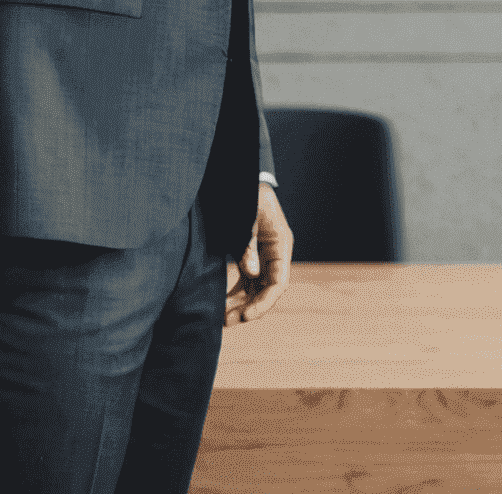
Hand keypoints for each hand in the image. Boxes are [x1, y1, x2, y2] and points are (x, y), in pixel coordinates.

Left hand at [225, 180, 292, 326]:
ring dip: (241, 306)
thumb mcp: (248, 217)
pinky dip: (235, 295)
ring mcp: (263, 258)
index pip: (278, 282)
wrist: (240, 180)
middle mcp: (275, 255)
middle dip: (249, 309)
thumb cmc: (247, 195)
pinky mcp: (251, 258)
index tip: (245, 316)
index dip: (264, 302)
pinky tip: (221, 305)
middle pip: (267, 291)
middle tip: (226, 322)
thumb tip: (251, 273)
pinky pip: (246, 283)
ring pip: (256, 291)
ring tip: (221, 319)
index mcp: (281, 244)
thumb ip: (249, 244)